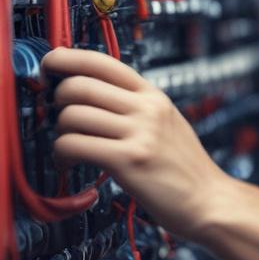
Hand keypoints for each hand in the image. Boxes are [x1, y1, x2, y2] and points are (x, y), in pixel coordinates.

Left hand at [42, 47, 224, 239]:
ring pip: (72, 115)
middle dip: (57, 100)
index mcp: (153, 95)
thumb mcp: (167, 122)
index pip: (102, 61)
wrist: (209, 201)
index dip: (67, 58)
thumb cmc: (183, 168)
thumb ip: (135, 106)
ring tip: (67, 148)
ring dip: (59, 132)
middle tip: (59, 118)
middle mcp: (147, 108)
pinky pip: (74, 145)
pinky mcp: (128, 161)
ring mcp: (139, 133)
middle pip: (79, 85)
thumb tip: (89, 93)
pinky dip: (62, 154)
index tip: (49, 64)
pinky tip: (68, 163)